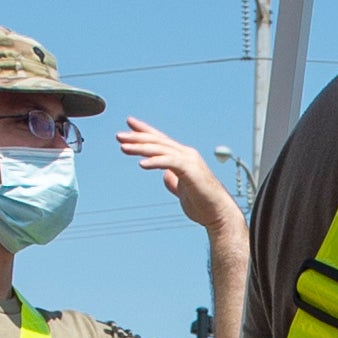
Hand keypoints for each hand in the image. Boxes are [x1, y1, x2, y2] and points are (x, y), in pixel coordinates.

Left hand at [113, 118, 244, 243]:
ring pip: (161, 149)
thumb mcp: (182, 191)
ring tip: (123, 147)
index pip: (161, 140)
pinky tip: (141, 164)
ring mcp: (189, 161)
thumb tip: (165, 176)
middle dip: (137, 137)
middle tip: (119, 136)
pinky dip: (155, 161)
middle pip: (157, 141)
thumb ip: (173, 181)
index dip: (145, 131)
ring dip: (140, 147)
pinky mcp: (190, 170)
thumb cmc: (203, 204)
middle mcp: (186, 154)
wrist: (219, 214)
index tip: (129, 123)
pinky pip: (169, 162)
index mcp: (183, 157)